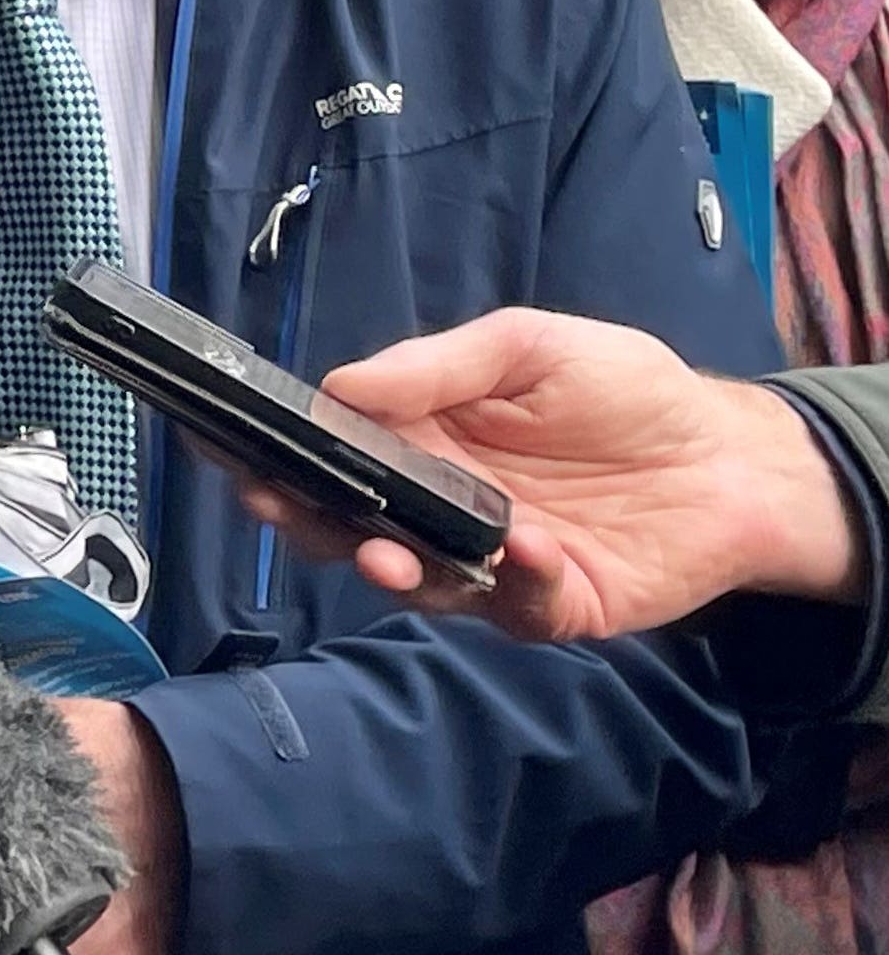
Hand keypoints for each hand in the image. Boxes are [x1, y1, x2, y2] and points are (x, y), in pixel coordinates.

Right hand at [230, 308, 859, 641]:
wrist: (734, 458)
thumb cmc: (628, 390)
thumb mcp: (527, 347)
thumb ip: (437, 367)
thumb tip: (341, 386)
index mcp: (420, 438)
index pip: (327, 451)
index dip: (271, 453)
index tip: (220, 446)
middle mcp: (438, 507)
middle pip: (346, 526)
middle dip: (304, 521)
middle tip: (277, 507)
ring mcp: (490, 563)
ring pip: (415, 583)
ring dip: (391, 569)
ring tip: (385, 554)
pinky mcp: (550, 604)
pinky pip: (515, 607)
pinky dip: (514, 581)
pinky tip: (526, 545)